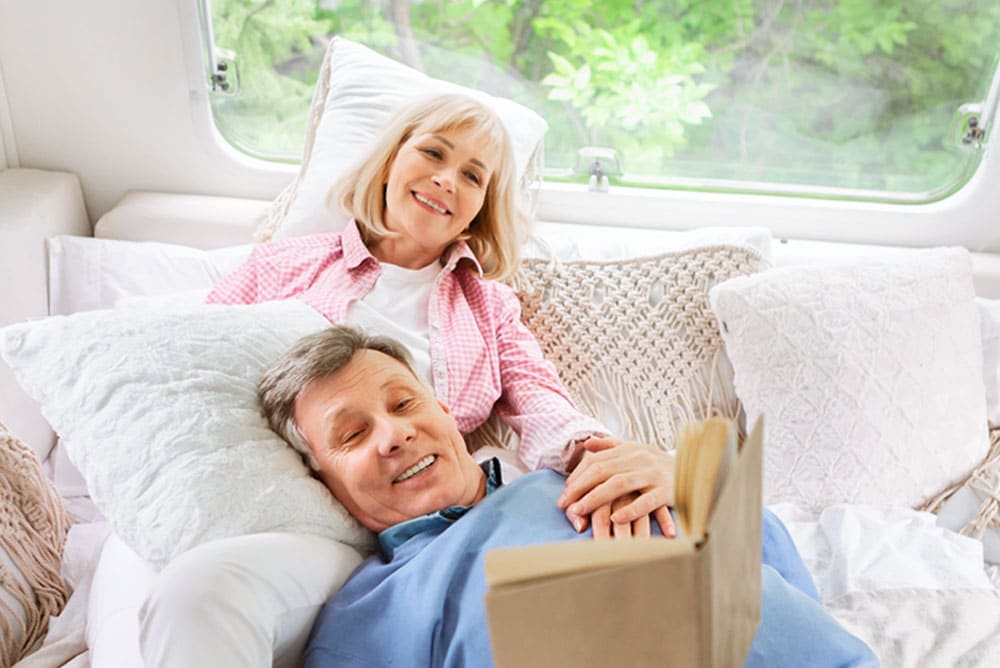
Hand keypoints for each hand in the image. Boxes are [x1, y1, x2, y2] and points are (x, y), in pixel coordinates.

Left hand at [558, 438, 675, 537]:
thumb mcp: (636, 449)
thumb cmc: (659, 463)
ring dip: (596, 498)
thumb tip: (587, 444)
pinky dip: (630, 510)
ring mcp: (653, 474)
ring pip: (619, 484)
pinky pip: (646, 501)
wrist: (696, 468)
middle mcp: (638, 459)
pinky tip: (616, 520)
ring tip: (579, 512)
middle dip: (580, 488)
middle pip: (602, 471)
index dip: (576, 478)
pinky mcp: (667, 491)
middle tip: (565, 506)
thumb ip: (611, 446)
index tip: (563, 496)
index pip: (595, 462)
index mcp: (628, 450)